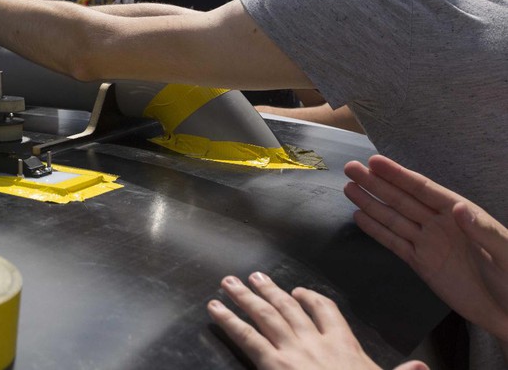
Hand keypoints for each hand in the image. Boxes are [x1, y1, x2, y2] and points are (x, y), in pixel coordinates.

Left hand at [208, 272, 423, 369]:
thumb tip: (422, 368)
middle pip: (289, 308)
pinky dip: (229, 320)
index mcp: (344, 345)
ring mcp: (293, 351)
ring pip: (265, 315)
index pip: (327, 312)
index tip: (300, 291)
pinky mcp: (273, 364)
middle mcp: (316, 342)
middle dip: (270, 290)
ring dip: (245, 296)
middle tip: (254, 276)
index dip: (311, 299)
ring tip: (229, 283)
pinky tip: (215, 308)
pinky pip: (246, 337)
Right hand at [344, 155, 507, 344]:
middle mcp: (440, 224)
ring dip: (371, 203)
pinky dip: (376, 231)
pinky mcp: (421, 263)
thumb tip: (458, 209)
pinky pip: (394, 243)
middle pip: (402, 199)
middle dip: (376, 183)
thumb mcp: (507, 253)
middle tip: (351, 168)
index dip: (399, 175)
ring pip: (393, 218)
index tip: (375, 162)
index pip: (424, 190)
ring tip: (349, 188)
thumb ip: (484, 231)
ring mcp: (428, 243)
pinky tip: (359, 217)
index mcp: (461, 214)